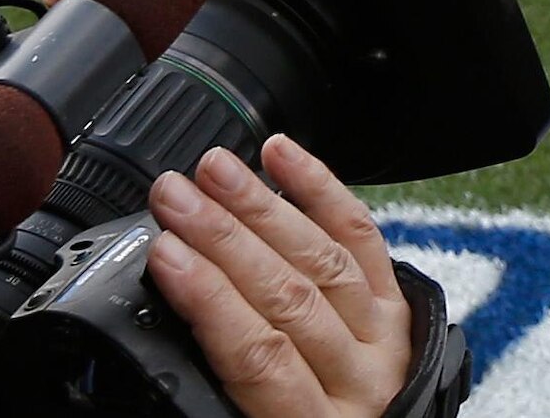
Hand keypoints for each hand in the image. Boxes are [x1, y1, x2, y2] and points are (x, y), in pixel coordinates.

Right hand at [151, 137, 423, 417]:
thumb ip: (210, 401)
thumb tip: (151, 353)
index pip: (256, 353)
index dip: (209, 298)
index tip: (163, 252)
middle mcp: (359, 381)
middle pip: (287, 294)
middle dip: (224, 238)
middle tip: (172, 195)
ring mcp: (385, 339)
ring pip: (322, 258)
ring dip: (262, 207)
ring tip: (213, 169)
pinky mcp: (398, 308)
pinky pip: (362, 238)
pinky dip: (322, 191)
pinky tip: (282, 156)